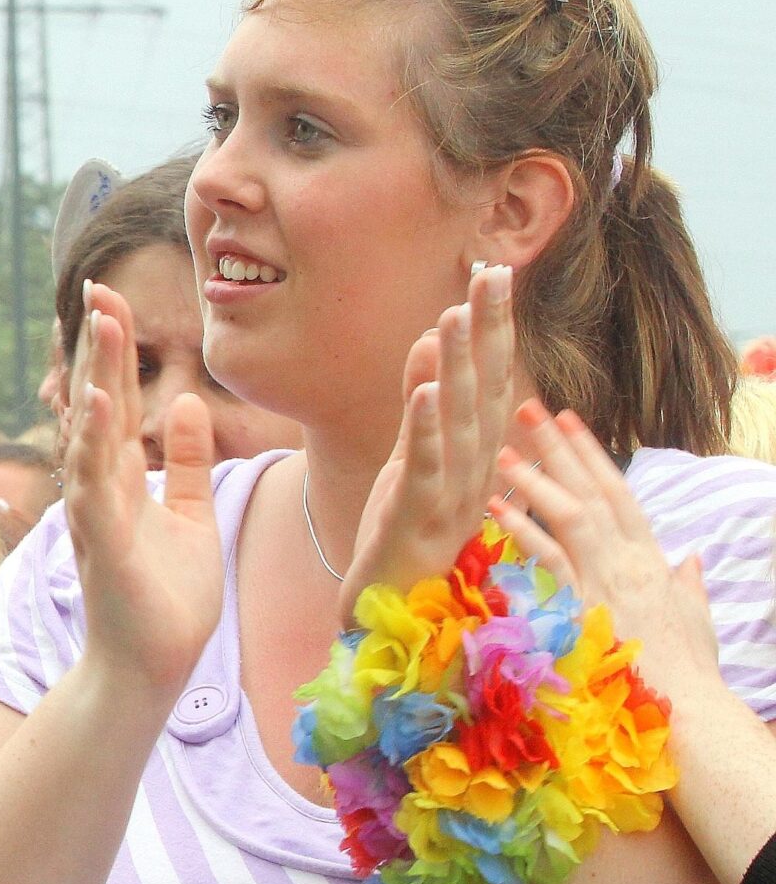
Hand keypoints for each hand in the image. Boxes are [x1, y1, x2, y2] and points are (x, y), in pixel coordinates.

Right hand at [61, 283, 222, 689]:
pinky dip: (95, 446)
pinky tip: (99, 407)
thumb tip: (195, 403)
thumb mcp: (192, 516)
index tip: (112, 296)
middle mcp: (102, 488)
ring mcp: (98, 515)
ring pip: (92, 436)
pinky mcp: (105, 546)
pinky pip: (96, 487)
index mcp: (123, 478)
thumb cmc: (167, 598)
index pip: (118, 400)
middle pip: (100, 404)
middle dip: (100, 347)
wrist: (150, 667)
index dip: (116, 350)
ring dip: (96, 380)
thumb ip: (190, 463)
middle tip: (97, 288)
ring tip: (100, 329)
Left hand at [337, 264, 518, 623]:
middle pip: (486, 390)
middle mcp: (474, 469)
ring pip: (459, 423)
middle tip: (493, 272)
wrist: (388, 612)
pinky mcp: (419, 519)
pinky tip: (427, 389)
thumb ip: (423, 404)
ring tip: (455, 314)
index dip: (495, 328)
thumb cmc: (403, 533)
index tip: (495, 273)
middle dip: (488, 330)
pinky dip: (425, 428)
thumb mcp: (412, 459)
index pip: (492, 380)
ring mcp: (451, 495)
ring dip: (459, 367)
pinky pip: (425, 468)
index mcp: (475, 454)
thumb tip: (433, 341)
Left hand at [491, 402, 721, 696]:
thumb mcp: (694, 618)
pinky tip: (494, 506)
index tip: (568, 420)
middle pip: (591, 490)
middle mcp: (631, 560)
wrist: (689, 715)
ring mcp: (609, 580)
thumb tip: (693, 559)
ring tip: (502, 447)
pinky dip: (521, 529)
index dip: (592, 454)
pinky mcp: (586, 605)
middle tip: (525, 407)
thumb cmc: (688, 673)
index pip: (619, 493)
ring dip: (535, 477)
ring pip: (570, 514)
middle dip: (558, 447)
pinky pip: (549, 558)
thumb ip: (688, 585)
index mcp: (652, 560)